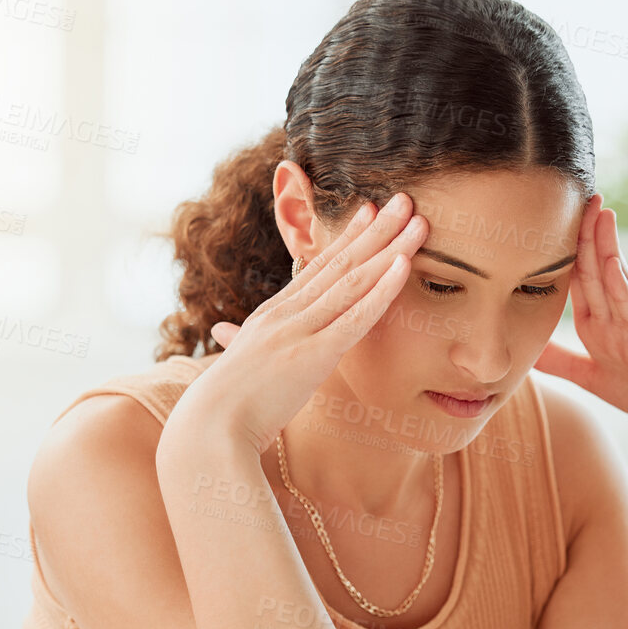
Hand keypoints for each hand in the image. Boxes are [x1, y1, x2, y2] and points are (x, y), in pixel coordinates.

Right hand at [179, 191, 428, 455]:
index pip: (315, 269)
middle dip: (375, 230)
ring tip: (418, 221)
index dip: (345, 239)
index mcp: (271, 316)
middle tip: (406, 200)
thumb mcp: (236, 365)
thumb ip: (238, 344)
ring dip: (389, 247)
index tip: (369, 211)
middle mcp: (286, 314)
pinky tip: (403, 265)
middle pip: (339, 264)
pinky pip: (355, 318)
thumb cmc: (218, 408)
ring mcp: (299, 331)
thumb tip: (221, 334)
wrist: (208, 428)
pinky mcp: (313, 356)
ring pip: (353, 281)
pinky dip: (381, 289)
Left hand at [533, 194, 627, 444]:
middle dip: (586, 234)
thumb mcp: (592, 377)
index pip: (577, 280)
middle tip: (577, 195)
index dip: (563, 250)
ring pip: (617, 281)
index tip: (547, 219)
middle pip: (596, 270)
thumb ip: (560, 362)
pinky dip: (623, 289)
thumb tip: (525, 349)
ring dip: (607, 247)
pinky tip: (613, 264)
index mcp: (599, 325)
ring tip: (600, 212)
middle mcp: (617, 319)